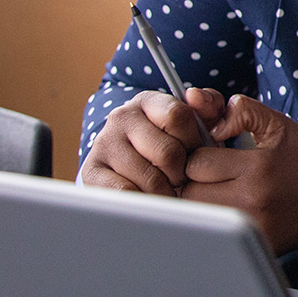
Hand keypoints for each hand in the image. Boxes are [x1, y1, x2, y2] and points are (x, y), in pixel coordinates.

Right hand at [79, 87, 226, 194]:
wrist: (125, 166)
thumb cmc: (169, 144)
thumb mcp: (193, 122)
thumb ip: (207, 106)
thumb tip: (195, 96)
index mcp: (147, 101)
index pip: (178, 116)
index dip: (194, 140)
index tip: (195, 153)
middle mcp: (121, 117)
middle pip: (168, 152)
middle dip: (182, 172)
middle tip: (182, 179)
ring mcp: (103, 144)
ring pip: (150, 178)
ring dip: (166, 192)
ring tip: (167, 190)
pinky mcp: (90, 171)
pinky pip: (127, 193)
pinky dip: (144, 202)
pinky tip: (148, 199)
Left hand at [179, 94, 297, 252]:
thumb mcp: (279, 124)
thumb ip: (243, 111)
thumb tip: (210, 116)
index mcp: (258, 167)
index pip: (197, 163)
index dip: (199, 155)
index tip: (211, 156)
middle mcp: (253, 198)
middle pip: (191, 193)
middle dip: (195, 181)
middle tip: (211, 176)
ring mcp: (255, 225)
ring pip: (201, 216)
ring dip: (203, 202)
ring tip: (220, 191)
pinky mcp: (258, 243)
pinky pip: (221, 236)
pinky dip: (220, 223)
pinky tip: (234, 210)